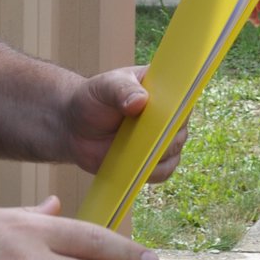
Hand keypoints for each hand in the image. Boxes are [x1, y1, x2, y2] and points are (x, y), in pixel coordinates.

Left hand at [65, 67, 186, 182]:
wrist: (75, 127)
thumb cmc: (93, 99)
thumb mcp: (105, 86)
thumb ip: (121, 90)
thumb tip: (140, 101)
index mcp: (164, 91)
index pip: (183, 99)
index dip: (178, 108)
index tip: (166, 114)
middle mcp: (168, 117)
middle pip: (180, 129)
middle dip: (164, 136)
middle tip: (143, 136)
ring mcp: (160, 140)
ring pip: (173, 152)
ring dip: (156, 155)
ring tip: (133, 152)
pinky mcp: (151, 161)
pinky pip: (163, 172)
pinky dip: (152, 173)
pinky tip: (136, 168)